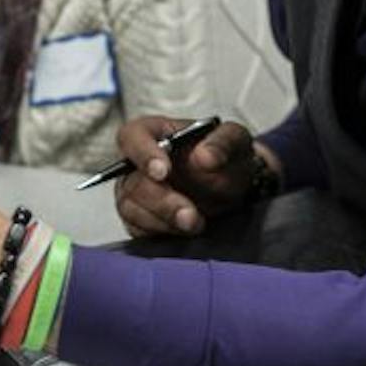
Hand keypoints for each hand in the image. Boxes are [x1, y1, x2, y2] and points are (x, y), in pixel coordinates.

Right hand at [113, 116, 259, 236]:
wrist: (234, 187)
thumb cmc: (227, 156)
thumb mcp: (235, 140)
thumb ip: (222, 143)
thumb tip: (203, 158)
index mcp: (155, 133)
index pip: (132, 136)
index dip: (142, 154)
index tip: (163, 172)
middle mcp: (139, 163)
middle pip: (132, 181)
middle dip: (161, 201)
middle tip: (190, 214)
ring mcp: (137, 193)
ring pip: (130, 208)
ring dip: (162, 220)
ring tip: (196, 223)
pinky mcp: (141, 219)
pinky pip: (137, 229)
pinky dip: (161, 232)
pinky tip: (184, 231)